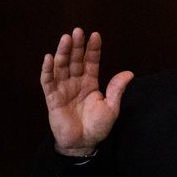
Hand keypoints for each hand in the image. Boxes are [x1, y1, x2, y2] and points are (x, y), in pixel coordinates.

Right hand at [40, 28, 133, 155]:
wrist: (83, 144)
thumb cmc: (97, 127)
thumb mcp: (111, 108)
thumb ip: (117, 90)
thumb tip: (129, 73)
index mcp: (90, 83)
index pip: (91, 61)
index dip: (93, 49)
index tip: (95, 35)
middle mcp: (75, 82)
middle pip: (75, 60)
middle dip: (76, 46)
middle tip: (78, 31)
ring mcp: (63, 89)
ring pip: (61, 66)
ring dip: (63, 52)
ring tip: (66, 38)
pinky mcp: (52, 98)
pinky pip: (48, 81)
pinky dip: (47, 70)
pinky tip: (49, 58)